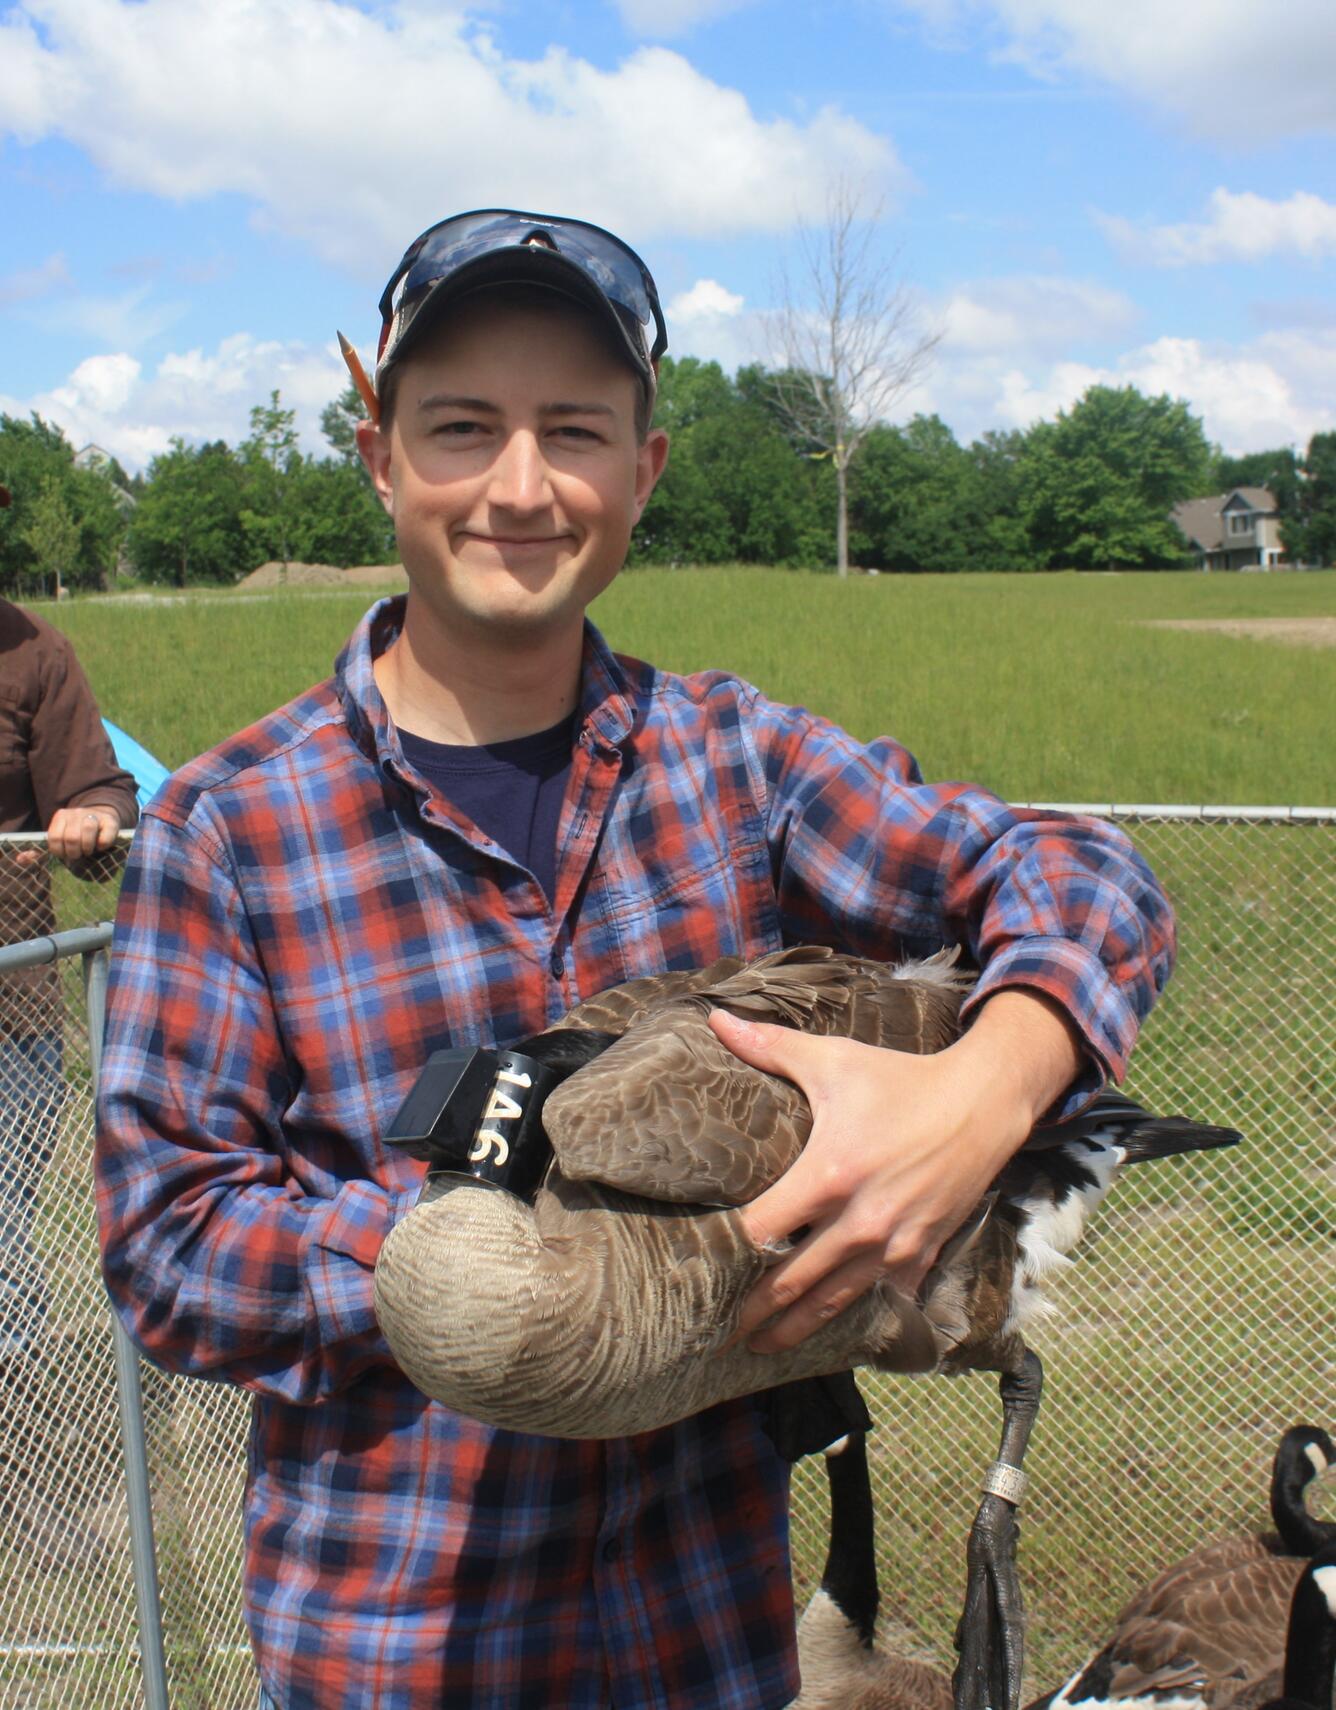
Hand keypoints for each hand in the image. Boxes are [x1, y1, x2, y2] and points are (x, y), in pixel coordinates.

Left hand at [45, 804, 121, 867]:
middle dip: (74, 852)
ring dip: (88, 848)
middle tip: (78, 855)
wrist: (101, 818)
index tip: (65, 854)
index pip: (54, 837)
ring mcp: (94, 815)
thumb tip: (22, 858)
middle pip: (72, 837)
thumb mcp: (59, 837)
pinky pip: (104, 837)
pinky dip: (102, 846)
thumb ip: (42, 849)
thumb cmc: (77, 834)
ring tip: (88, 851)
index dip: (59, 851)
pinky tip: (100, 846)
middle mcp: (76, 812)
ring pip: (88, 830)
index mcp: (61, 816)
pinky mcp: (110, 821)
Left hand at [709, 989, 1081, 1353]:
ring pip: (835, 1303)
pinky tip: (832, 1337)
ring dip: (797, 1328)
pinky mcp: (921, 1255)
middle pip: (793, 1281)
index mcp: (830, 1174)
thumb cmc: (901, 1081)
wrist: (982, 1103)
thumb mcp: (834, 1060)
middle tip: (723, 1333)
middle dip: (756, 1311)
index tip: (703, 1262)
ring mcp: (894, 1245)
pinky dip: (856, 1318)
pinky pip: (883, 1301)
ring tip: (763, 1346)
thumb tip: (714, 1019)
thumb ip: (769, 1047)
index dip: (732, 1249)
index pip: (764, 1230)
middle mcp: (861, 1221)